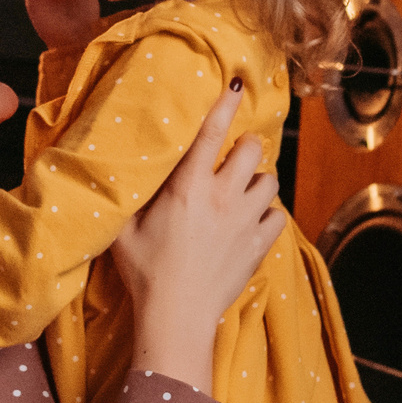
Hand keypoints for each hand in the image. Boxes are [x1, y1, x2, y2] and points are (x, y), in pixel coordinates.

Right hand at [117, 83, 285, 393]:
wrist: (176, 316)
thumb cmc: (145, 272)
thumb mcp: (124, 229)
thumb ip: (130, 194)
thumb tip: (122, 169)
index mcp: (188, 187)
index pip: (210, 133)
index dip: (224, 104)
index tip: (234, 86)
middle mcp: (223, 197)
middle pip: (251, 148)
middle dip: (243, 146)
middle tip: (230, 156)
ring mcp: (245, 221)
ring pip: (269, 180)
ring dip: (257, 179)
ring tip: (242, 189)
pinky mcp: (259, 245)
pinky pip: (279, 216)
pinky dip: (269, 214)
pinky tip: (253, 220)